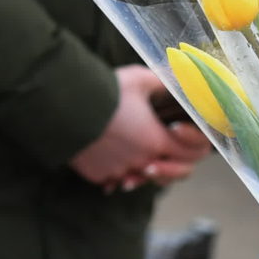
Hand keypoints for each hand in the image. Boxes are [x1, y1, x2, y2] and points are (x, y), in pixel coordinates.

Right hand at [69, 66, 213, 189]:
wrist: (64, 106)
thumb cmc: (106, 91)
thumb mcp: (141, 79)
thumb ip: (164, 83)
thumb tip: (179, 79)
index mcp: (157, 141)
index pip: (193, 154)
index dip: (194, 143)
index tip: (181, 130)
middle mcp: (141, 162)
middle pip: (170, 173)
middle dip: (172, 163)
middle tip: (164, 146)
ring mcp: (119, 172)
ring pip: (141, 178)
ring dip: (143, 167)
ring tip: (136, 150)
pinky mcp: (98, 176)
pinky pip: (115, 178)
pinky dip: (117, 170)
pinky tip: (112, 154)